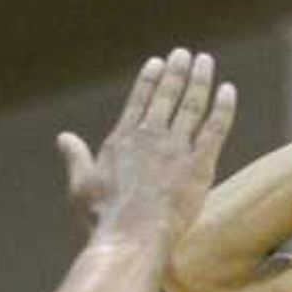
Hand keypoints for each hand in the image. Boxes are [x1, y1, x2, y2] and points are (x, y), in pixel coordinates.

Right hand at [58, 49, 237, 250]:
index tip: (157, 62)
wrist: (131, 236)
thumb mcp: (80, 184)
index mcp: (123, 139)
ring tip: (205, 61)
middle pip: (166, 96)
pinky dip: (223, 108)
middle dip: (176, 72)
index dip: (149, 79)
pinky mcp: (199, 166)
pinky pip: (215, 129)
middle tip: (184, 54)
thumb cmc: (103, 218)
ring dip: (200, 80)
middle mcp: (150, 137)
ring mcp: (176, 149)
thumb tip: (63, 137)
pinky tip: (228, 90)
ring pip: (191, 105)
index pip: (138, 100)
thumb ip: (76, 156)